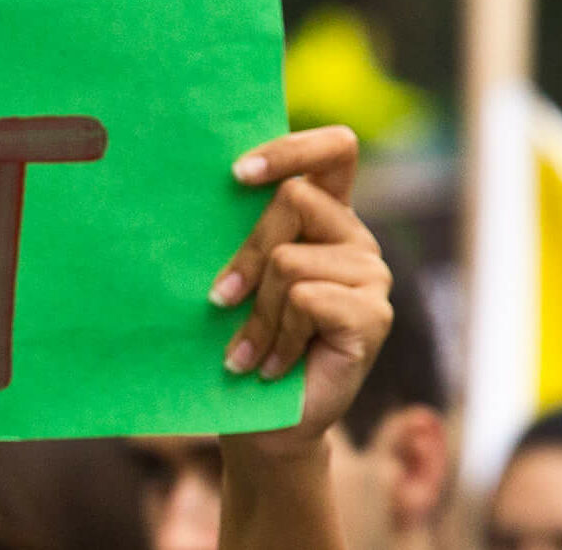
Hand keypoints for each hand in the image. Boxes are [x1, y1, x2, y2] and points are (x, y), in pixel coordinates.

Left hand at [207, 126, 391, 453]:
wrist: (260, 413)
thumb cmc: (238, 333)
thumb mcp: (235, 270)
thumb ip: (237, 226)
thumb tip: (187, 180)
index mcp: (326, 214)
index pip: (335, 150)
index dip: (292, 147)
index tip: (236, 174)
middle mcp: (354, 238)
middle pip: (294, 198)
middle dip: (245, 253)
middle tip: (220, 300)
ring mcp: (371, 276)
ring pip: (289, 258)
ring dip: (257, 311)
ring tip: (249, 348)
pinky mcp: (373, 315)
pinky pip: (305, 299)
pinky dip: (276, 335)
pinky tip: (271, 363)